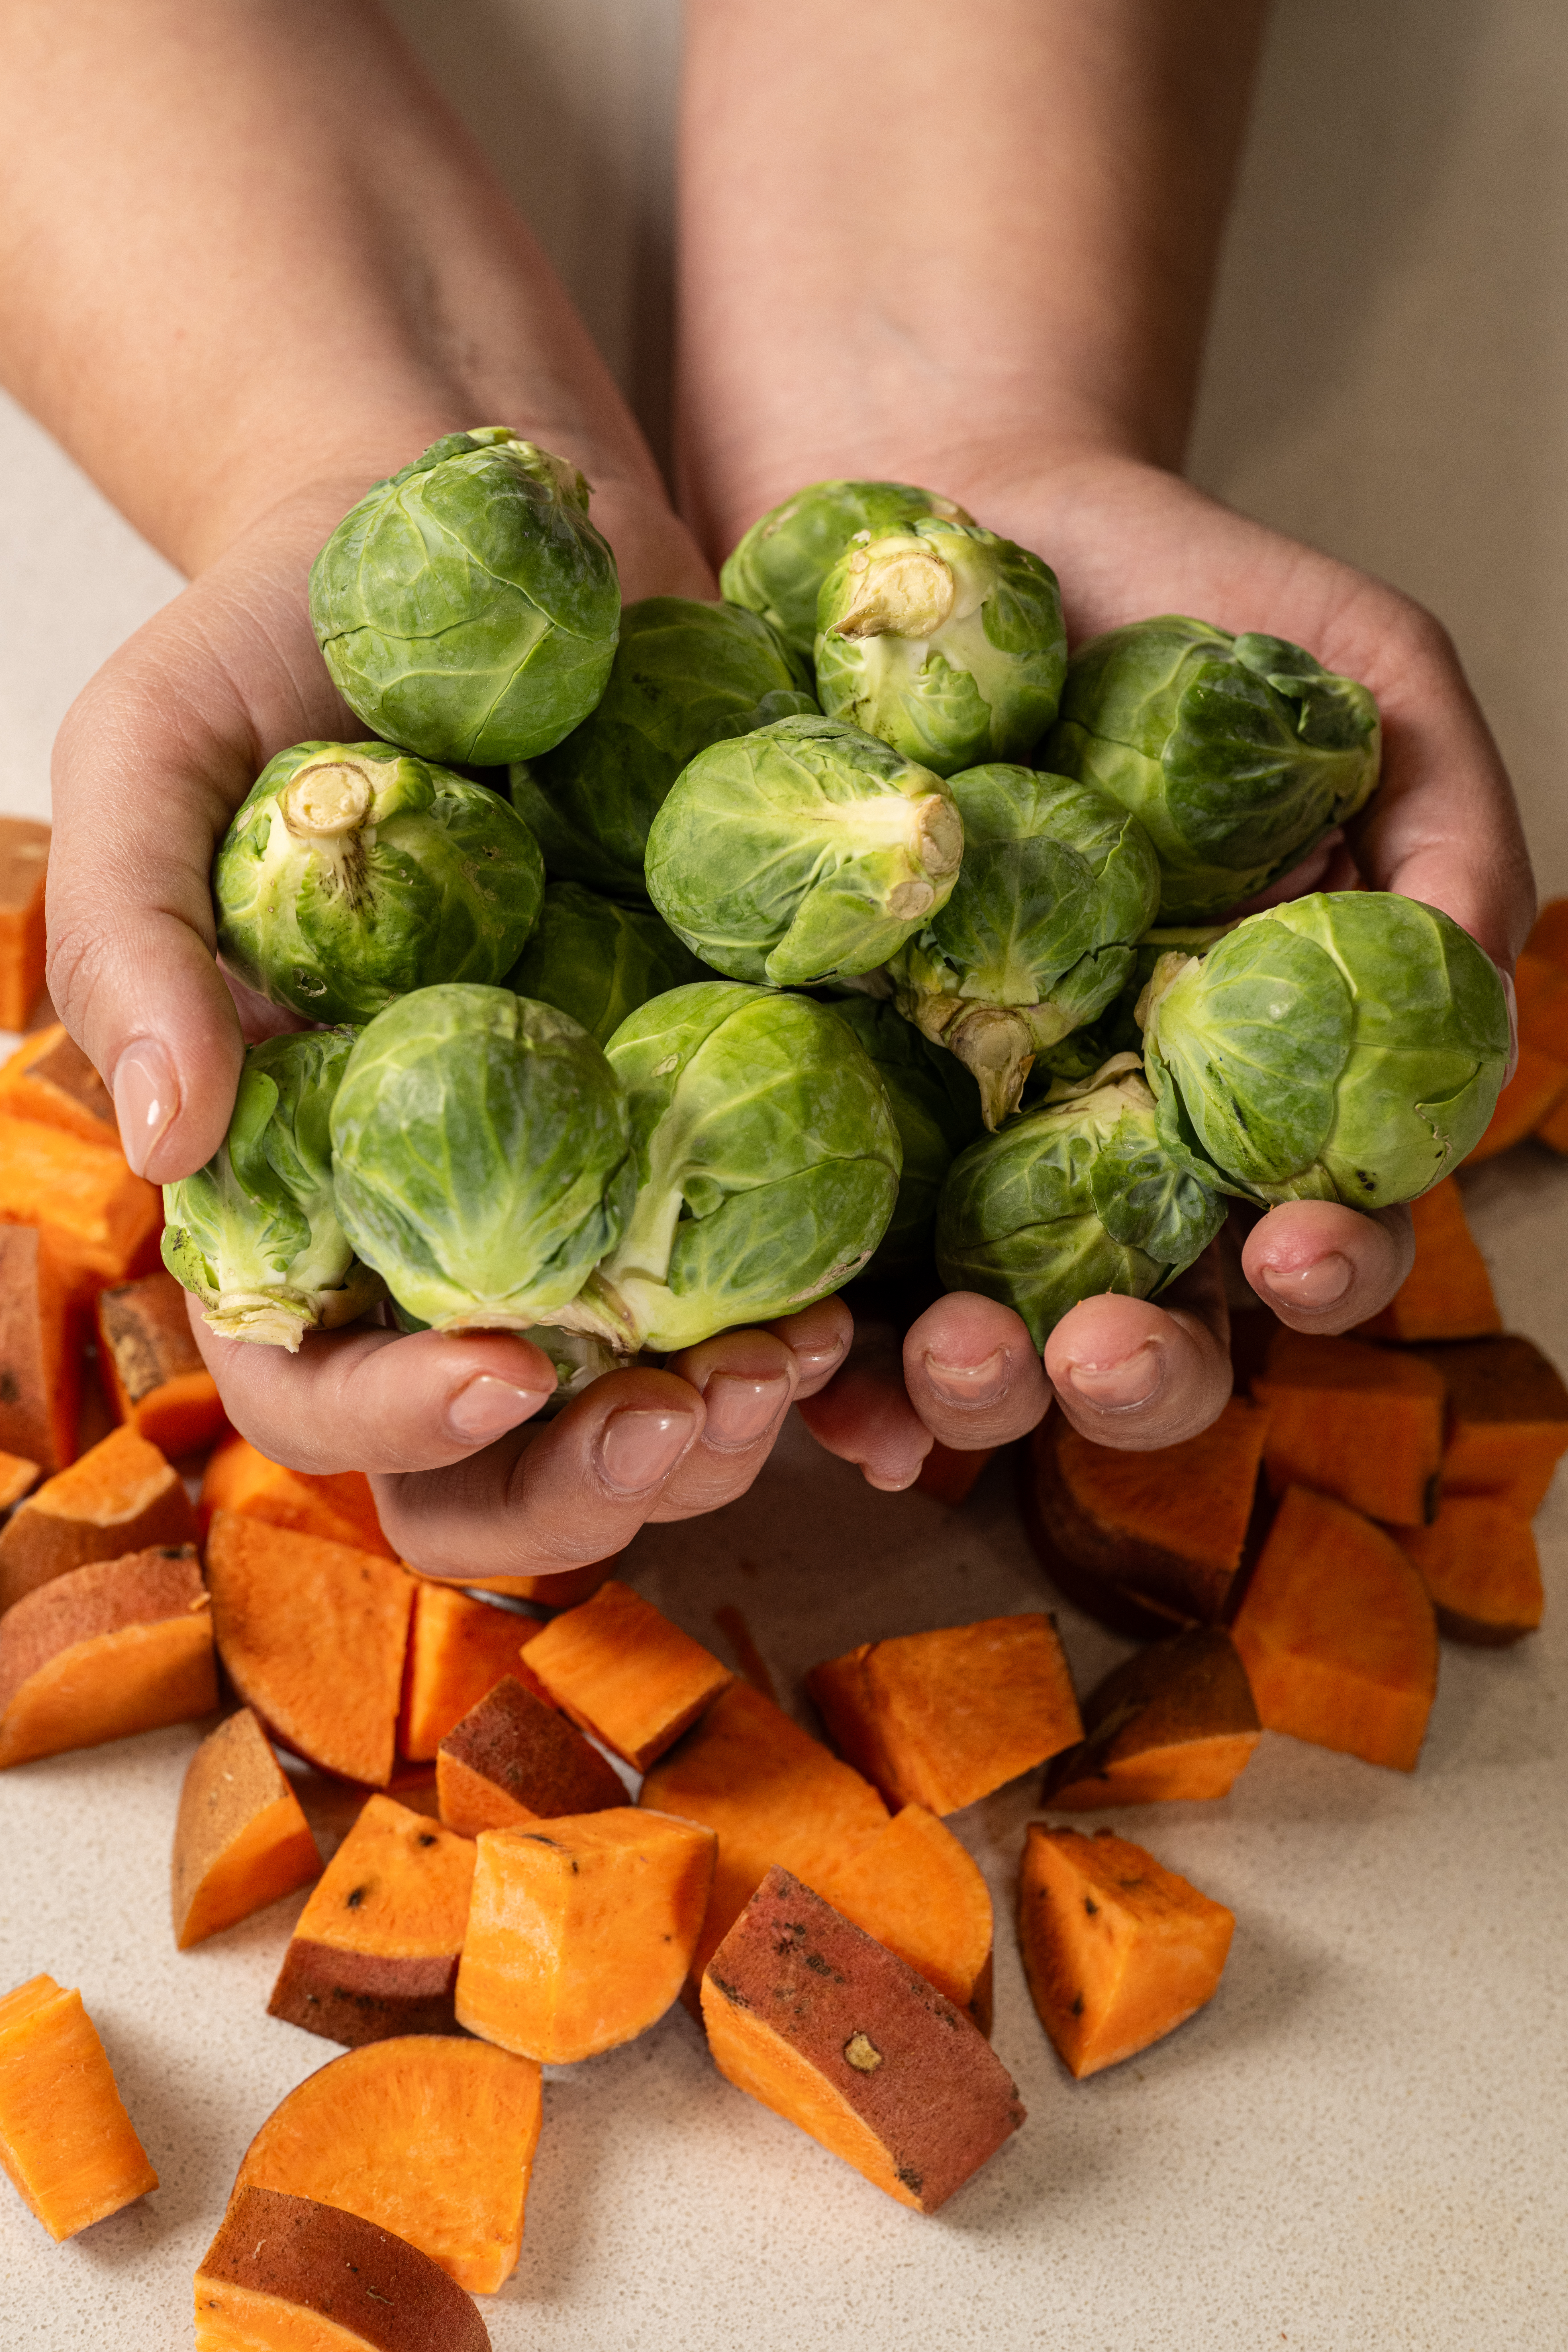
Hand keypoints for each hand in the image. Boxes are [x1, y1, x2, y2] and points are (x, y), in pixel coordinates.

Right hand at [50, 464, 856, 1580]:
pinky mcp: (733, 1104)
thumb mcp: (157, 758)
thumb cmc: (276, 652)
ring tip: (808, 1363)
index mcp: (307, 1179)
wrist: (481, 541)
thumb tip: (161, 1140)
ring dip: (733, 1421)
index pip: (316, 1378)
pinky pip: (793, 1264)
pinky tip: (895, 1322)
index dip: (394, 1416)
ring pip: (656, 1394)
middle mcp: (460, 1213)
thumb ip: (133, 941)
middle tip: (697, 1414)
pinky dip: (845, 1329)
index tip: (506, 1372)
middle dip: (600, 1473)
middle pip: (506, 1444)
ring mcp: (606, 1173)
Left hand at [794, 453, 1532, 1483]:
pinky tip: (812, 1378)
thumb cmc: (1195, 603)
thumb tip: (1474, 978)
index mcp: (1257, 1077)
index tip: (1286, 1254)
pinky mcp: (841, 1115)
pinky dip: (830, 1349)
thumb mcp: (1369, 675)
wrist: (971, 534)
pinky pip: (836, 1267)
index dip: (1323, 1266)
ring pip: (993, 1326)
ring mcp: (973, 1143)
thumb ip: (1447, 831)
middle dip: (1135, 1370)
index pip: (1319, 1225)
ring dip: (978, 1385)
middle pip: (1154, 1318)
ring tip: (949, 1365)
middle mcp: (1123, 1143)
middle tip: (1090, 1350)